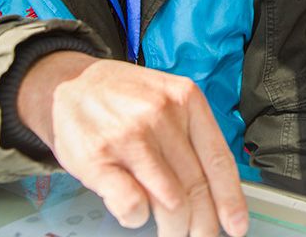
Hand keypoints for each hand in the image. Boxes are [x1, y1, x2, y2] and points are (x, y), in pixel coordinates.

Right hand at [17, 51, 248, 235]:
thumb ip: (190, 133)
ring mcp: (129, 136)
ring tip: (170, 231)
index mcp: (186, 98)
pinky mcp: (99, 158)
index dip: (230, 199)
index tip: (237, 225)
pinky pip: (132, 205)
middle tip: (200, 235)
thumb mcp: (166, 96)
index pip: (218, 159)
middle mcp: (161, 115)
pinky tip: (136, 211)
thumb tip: (216, 188)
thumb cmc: (121, 96)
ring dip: (174, 227)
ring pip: (170, 202)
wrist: (68, 83)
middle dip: (203, 222)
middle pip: (196, 186)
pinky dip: (138, 218)